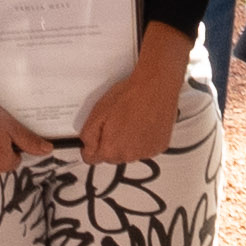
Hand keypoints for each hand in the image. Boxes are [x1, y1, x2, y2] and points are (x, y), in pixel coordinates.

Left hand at [75, 37, 192, 170]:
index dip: (92, 145)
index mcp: (111, 150)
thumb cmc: (129, 95)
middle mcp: (128, 156)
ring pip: (129, 153)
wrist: (155, 86)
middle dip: (111, 143)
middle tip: (117, 121)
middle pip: (112, 156)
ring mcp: (146, 153)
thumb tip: (87, 149)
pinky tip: (144, 124)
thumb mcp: (97, 113)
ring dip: (128, 142)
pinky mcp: (159, 147)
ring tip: (132, 120)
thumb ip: (88, 136)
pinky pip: (145, 148)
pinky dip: (143, 139)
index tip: (97, 135)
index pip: (92, 159)